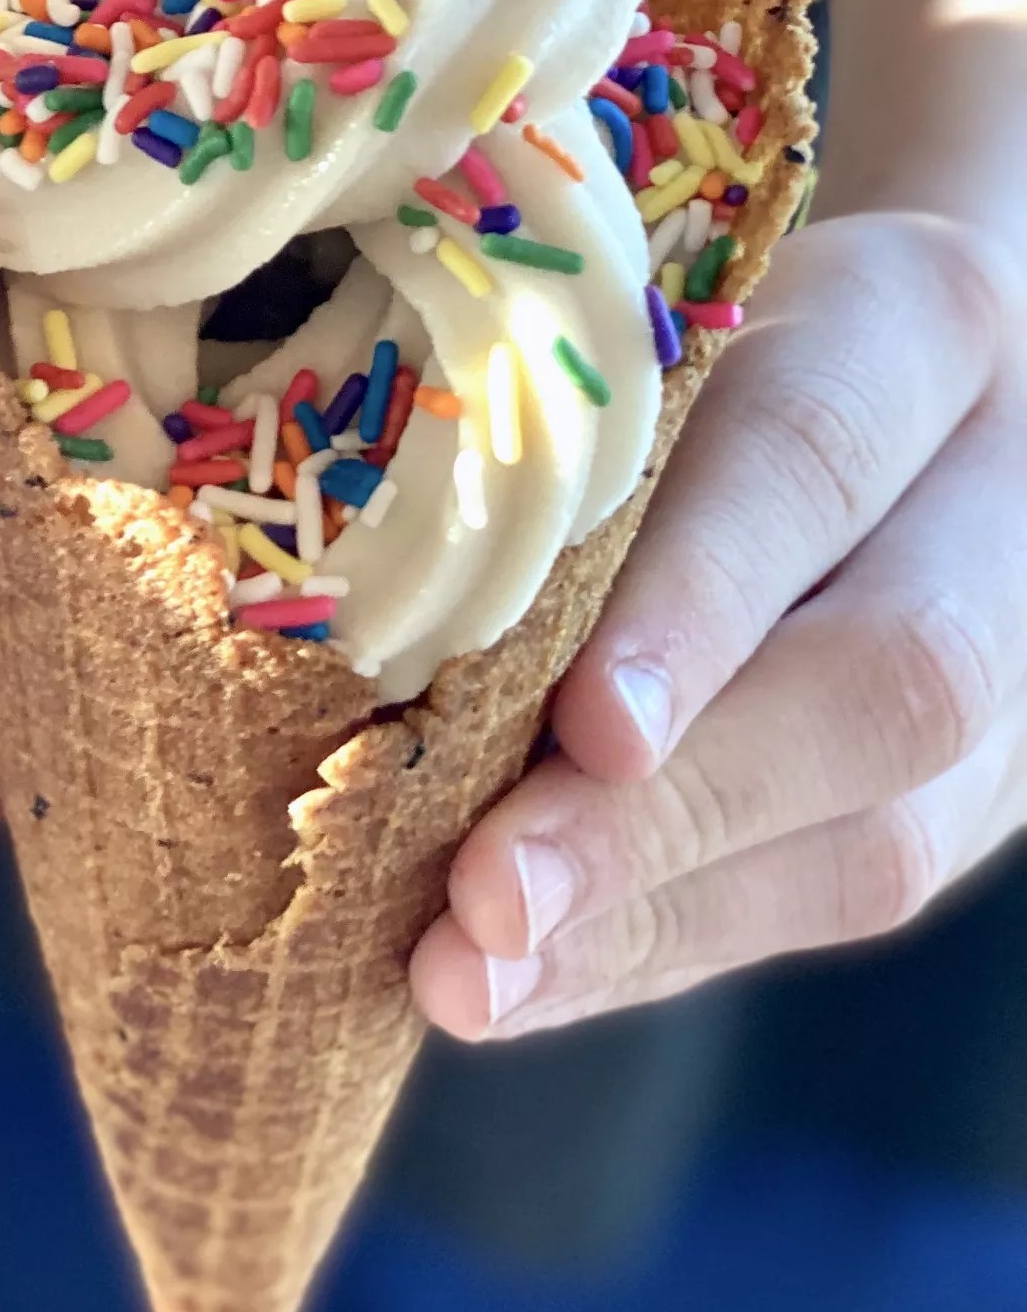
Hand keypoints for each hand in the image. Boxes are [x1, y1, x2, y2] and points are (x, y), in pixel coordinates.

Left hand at [411, 212, 1026, 1038]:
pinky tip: (513, 987)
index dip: (701, 604)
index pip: (812, 458)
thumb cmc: (690, 335)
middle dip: (667, 812)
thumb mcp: (638, 332)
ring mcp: (1014, 675)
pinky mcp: (965, 795)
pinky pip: (822, 895)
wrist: (905, 368)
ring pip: (878, 828)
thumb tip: (350, 601)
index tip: (587, 727)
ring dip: (645, 917)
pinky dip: (647, 950)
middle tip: (485, 897)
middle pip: (886, 680)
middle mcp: (993, 505)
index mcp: (914, 325)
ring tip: (469, 977)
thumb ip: (549, 436)